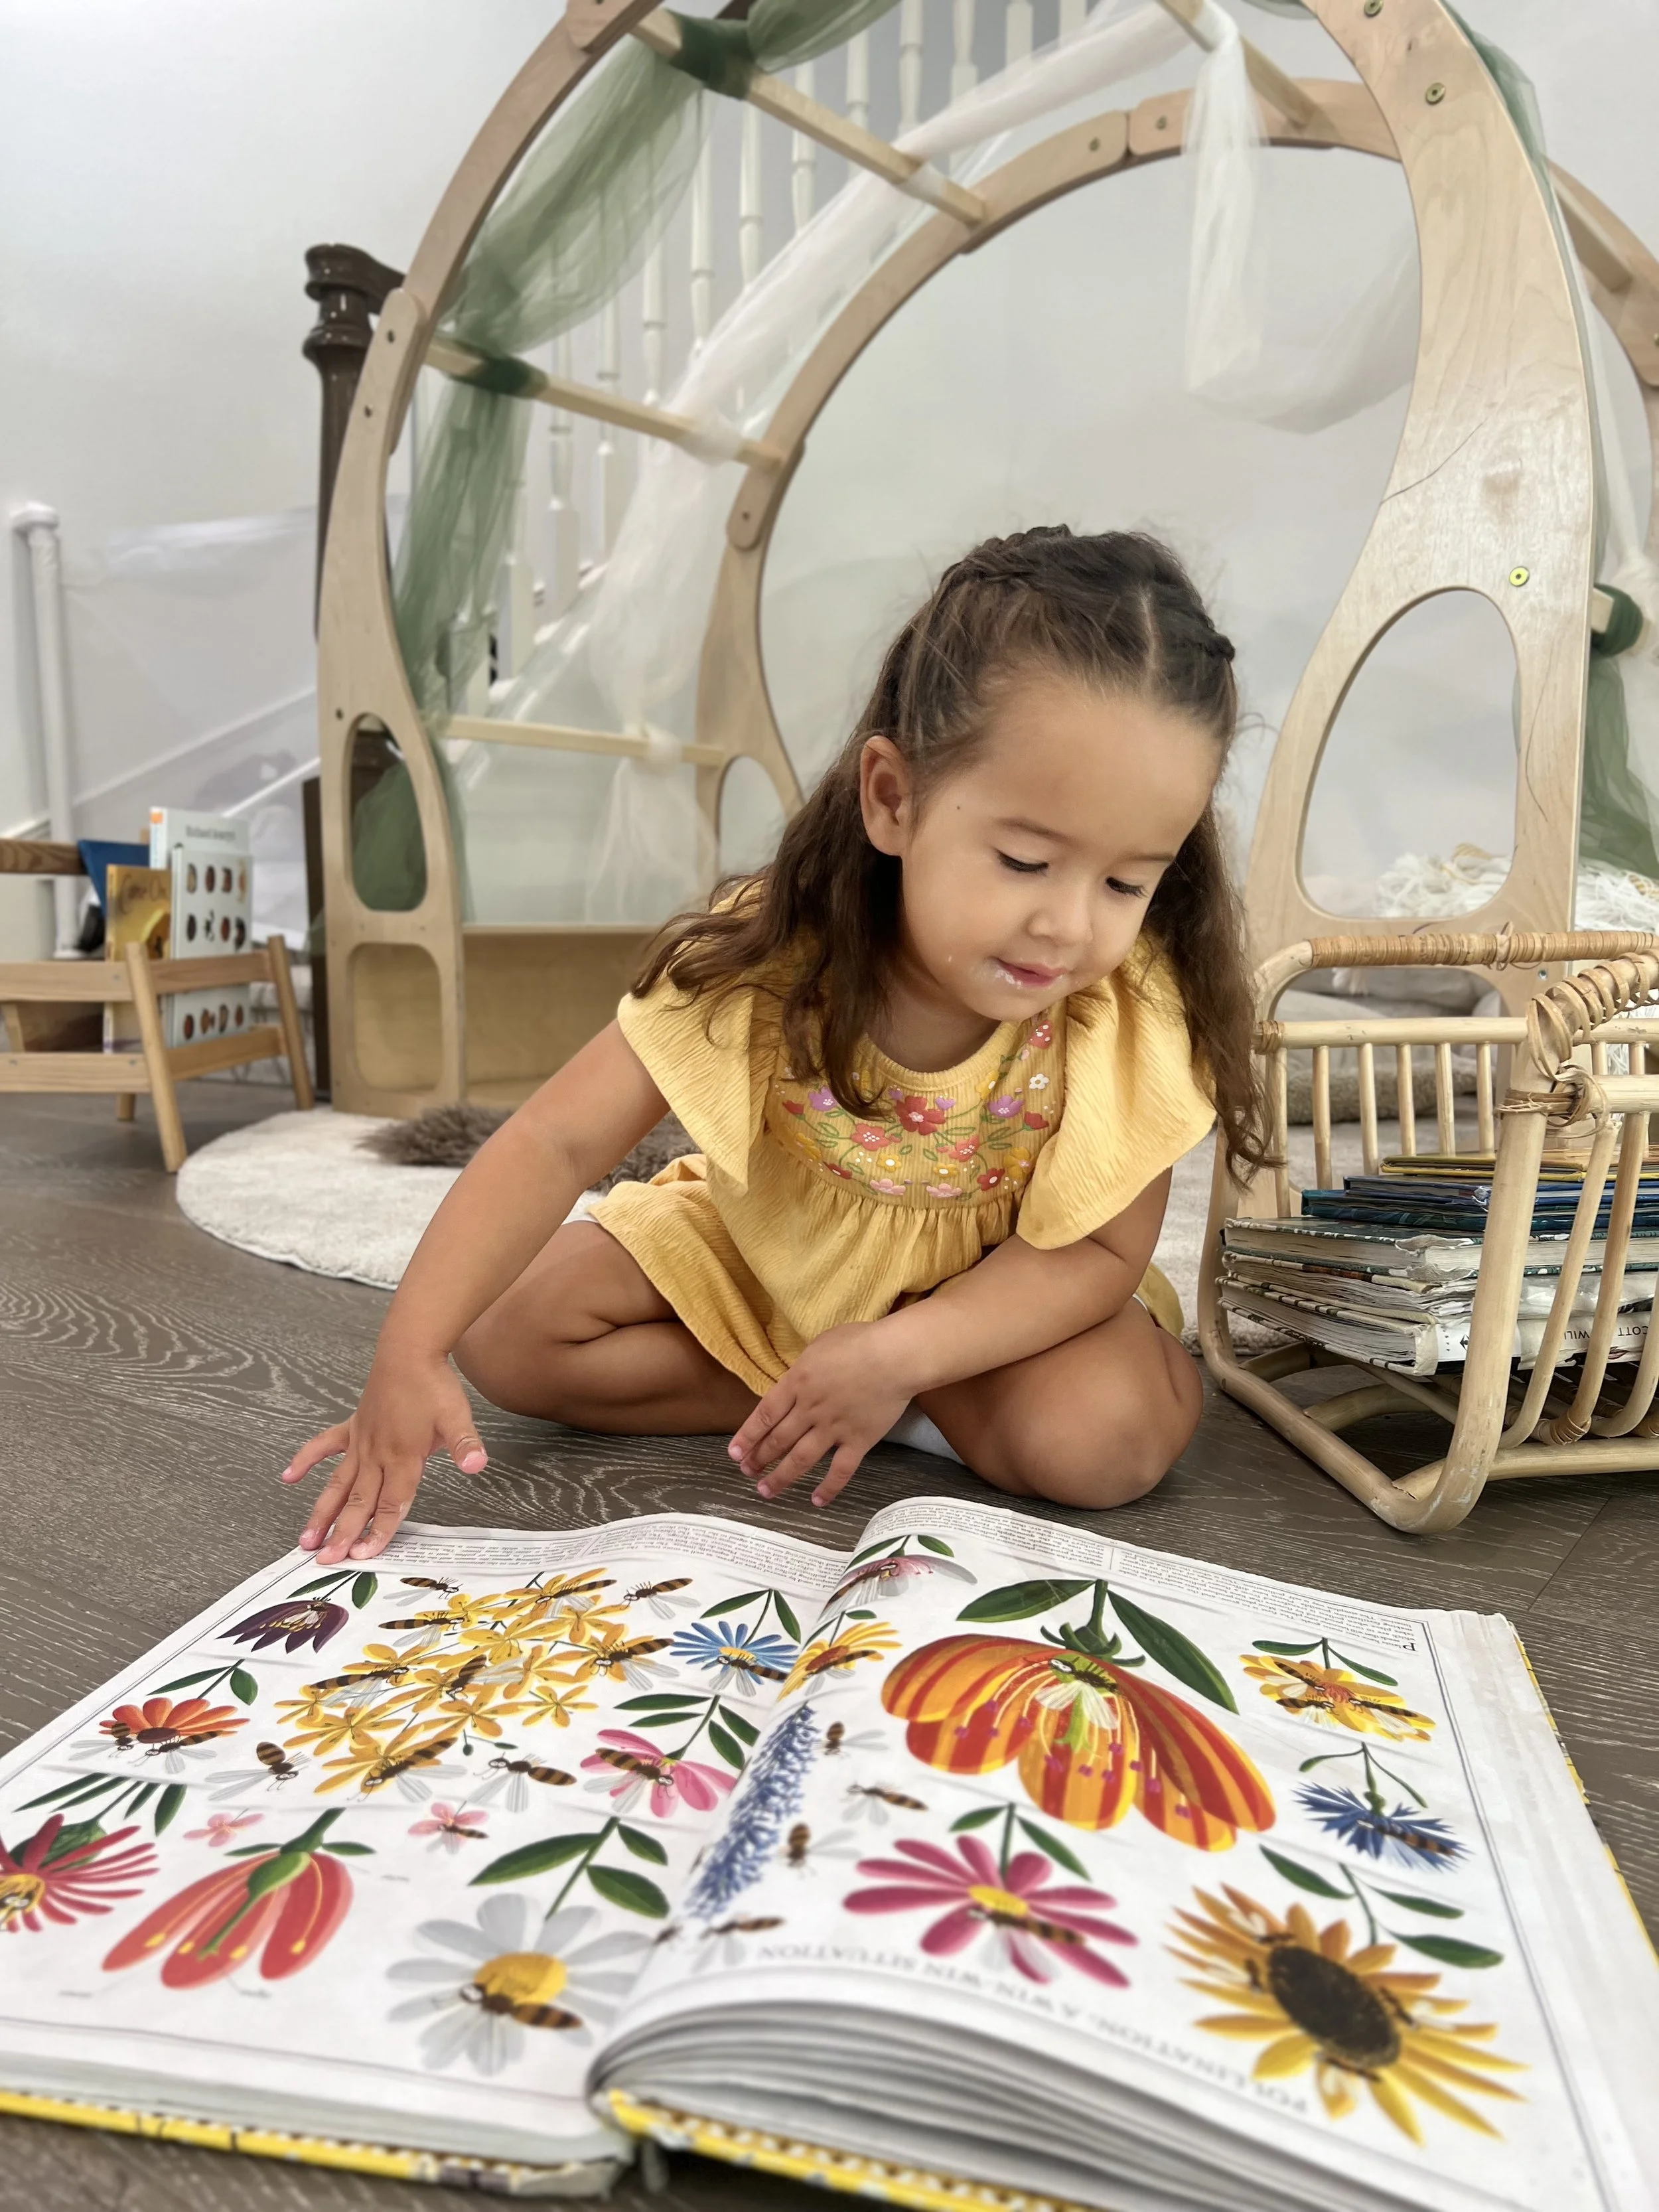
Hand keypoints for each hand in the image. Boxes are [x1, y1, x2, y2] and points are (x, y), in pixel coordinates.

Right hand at [282, 1350, 486, 1562]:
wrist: (409, 1349)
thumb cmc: (433, 1383)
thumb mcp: (457, 1415)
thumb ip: (464, 1444)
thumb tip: (478, 1465)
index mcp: (404, 1457)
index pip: (392, 1503)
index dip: (379, 1531)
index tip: (363, 1555)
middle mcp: (378, 1454)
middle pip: (359, 1501)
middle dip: (343, 1533)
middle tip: (324, 1561)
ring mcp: (361, 1441)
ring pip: (338, 1483)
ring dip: (321, 1511)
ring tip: (305, 1538)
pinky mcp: (353, 1426)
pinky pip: (324, 1445)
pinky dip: (306, 1459)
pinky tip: (289, 1477)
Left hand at [728, 1323, 912, 1507]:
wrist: (895, 1356)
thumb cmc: (860, 1341)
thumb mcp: (820, 1345)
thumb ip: (804, 1368)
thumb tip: (796, 1381)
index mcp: (798, 1383)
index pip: (764, 1414)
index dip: (747, 1436)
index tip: (734, 1454)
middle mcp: (810, 1410)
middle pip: (778, 1439)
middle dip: (759, 1459)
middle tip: (747, 1473)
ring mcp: (833, 1428)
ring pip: (801, 1459)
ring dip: (781, 1477)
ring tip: (766, 1491)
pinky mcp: (859, 1441)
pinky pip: (840, 1470)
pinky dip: (828, 1488)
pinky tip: (816, 1500)